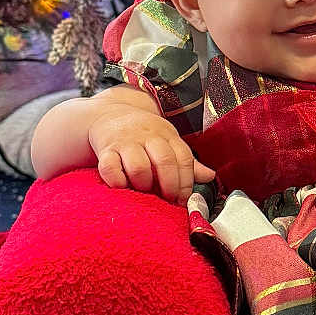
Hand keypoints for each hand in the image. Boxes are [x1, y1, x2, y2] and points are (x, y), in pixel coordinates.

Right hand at [86, 99, 215, 204]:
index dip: (186, 182)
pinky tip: (123, 187)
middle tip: (167, 200)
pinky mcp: (105, 150)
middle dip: (170, 186)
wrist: (110, 114)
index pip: (183, 157)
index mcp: (167, 135)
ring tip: (145, 192)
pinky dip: (117, 182)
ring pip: (138, 167)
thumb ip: (186, 161)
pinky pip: (110, 168)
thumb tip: (210, 176)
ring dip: (144, 185)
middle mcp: (147, 136)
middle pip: (164, 161)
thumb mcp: (168, 141)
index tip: (183, 199)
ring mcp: (125, 142)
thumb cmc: (144, 134)